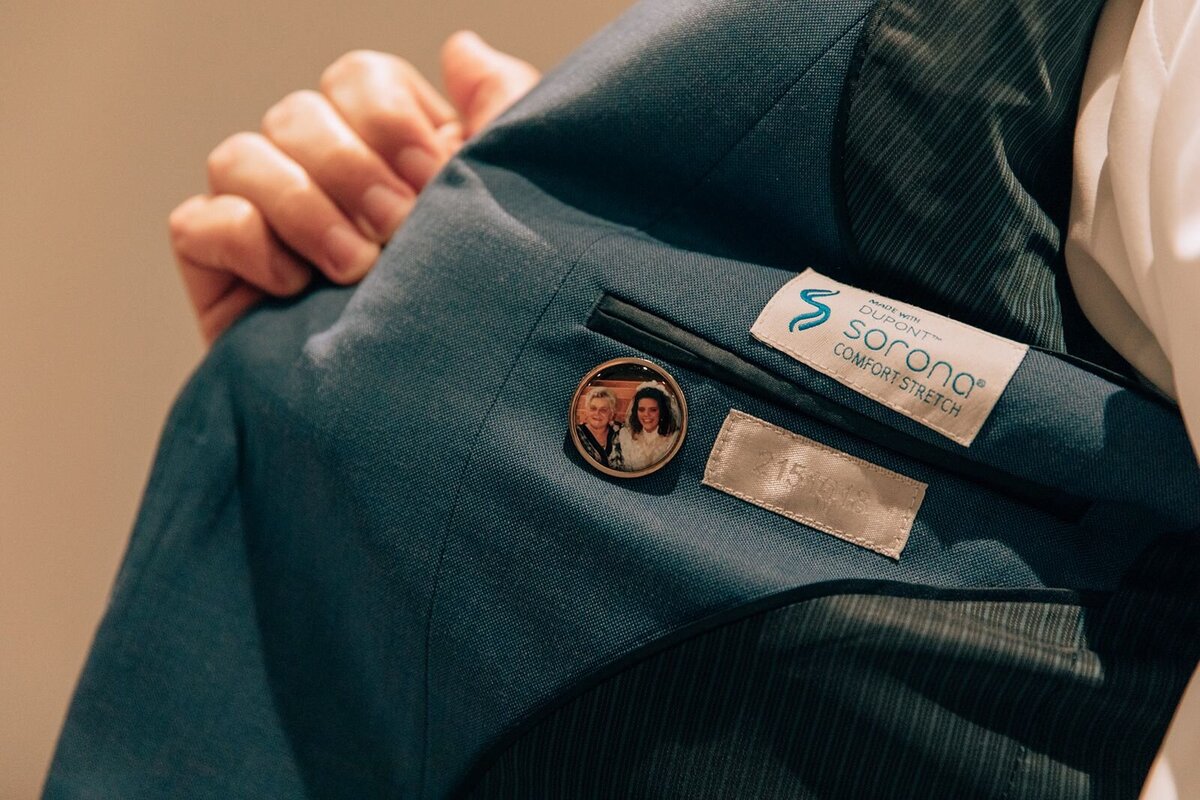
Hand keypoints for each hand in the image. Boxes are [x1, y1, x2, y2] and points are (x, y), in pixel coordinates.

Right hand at [169, 31, 540, 343]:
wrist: (434, 426)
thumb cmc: (479, 314)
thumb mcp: (507, 208)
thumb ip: (501, 112)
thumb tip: (461, 47)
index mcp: (391, 153)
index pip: (360, 79)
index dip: (389, 117)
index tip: (436, 176)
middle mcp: (324, 177)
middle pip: (299, 111)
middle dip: (351, 167)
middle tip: (398, 228)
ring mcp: (267, 223)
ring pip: (239, 154)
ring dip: (302, 204)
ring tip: (355, 267)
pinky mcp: (223, 275)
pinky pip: (196, 222)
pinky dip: (245, 242)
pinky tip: (294, 287)